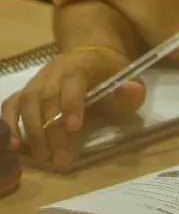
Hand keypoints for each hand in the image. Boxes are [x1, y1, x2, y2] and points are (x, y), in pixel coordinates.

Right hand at [0, 47, 144, 167]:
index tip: (75, 128)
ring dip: (33, 132)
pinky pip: (11, 105)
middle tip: (62, 158)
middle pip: (48, 99)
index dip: (72, 104)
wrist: (90, 56)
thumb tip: (130, 90)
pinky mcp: (25, 90)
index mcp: (81, 65)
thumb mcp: (127, 78)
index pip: (73, 82)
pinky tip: (15, 145)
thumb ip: (130, 90)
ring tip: (43, 156)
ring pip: (27, 103)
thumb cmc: (110, 72)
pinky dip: (10, 124)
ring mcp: (37, 80)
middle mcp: (54, 70)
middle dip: (53, 130)